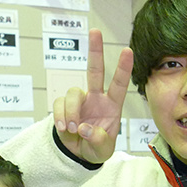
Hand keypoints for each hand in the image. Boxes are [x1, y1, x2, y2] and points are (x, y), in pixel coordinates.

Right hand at [53, 28, 133, 162]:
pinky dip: (60, 116)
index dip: (123, 69)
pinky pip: (59, 104)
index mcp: (112, 106)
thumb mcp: (103, 150)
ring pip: (73, 93)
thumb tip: (84, 128)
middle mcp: (96, 98)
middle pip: (95, 70)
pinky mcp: (64, 106)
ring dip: (71, 111)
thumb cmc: (96, 148)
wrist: (79, 155)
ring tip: (73, 129)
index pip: (119, 85)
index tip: (127, 51)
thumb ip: (98, 140)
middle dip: (95, 51)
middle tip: (95, 31)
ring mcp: (80, 101)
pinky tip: (65, 129)